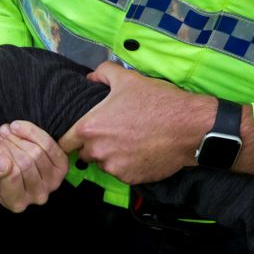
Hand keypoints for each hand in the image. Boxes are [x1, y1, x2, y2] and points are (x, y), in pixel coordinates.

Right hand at [0, 120, 67, 212]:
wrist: (13, 165)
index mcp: (16, 202)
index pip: (12, 175)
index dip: (1, 154)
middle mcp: (37, 196)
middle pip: (25, 163)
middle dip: (9, 143)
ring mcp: (52, 183)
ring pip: (36, 153)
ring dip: (18, 136)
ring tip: (6, 131)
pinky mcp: (62, 168)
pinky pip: (49, 145)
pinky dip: (33, 132)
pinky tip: (19, 127)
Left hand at [58, 61, 215, 183]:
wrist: (189, 126)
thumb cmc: (157, 101)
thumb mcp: (127, 79)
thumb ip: (103, 74)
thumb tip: (91, 77)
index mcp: (90, 127)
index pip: (63, 141)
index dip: (69, 137)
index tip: (77, 135)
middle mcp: (97, 151)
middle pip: (83, 153)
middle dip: (93, 145)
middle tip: (111, 133)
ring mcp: (114, 168)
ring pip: (103, 164)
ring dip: (110, 156)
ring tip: (129, 141)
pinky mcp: (130, 179)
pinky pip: (121, 173)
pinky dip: (127, 165)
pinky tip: (141, 151)